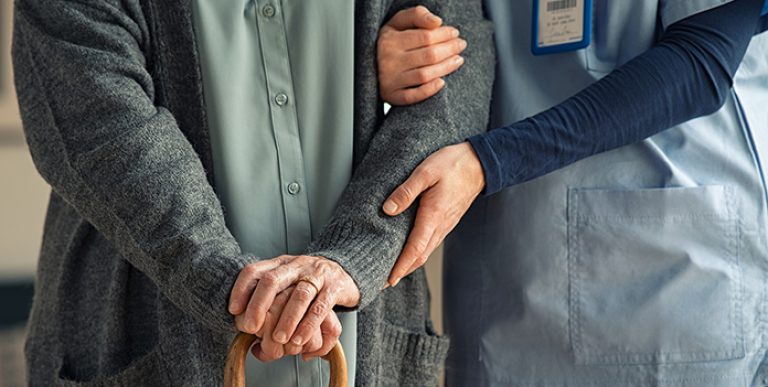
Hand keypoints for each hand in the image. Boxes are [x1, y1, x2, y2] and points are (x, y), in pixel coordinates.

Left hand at [229, 255, 358, 356]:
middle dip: (259, 305)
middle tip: (251, 328)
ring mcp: (317, 275)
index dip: (241, 289)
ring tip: (279, 339)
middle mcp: (297, 266)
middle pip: (273, 280)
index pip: (255, 270)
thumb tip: (246, 328)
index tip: (234, 310)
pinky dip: (308, 325)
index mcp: (280, 264)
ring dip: (287, 319)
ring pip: (299, 295)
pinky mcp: (334, 288)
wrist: (345, 271)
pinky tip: (300, 339)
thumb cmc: (309, 282)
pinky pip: (321, 307)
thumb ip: (268, 299)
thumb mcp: (287, 281)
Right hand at [377, 6, 466, 105]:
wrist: (369, 66)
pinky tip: (442, 82)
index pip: (425, 36)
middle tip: (461, 45)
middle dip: (449, 49)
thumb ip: (417, 15)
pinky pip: (413, 96)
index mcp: (389, 40)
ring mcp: (390, 80)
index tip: (455, 33)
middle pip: (428, 55)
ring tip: (458, 60)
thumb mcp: (398, 22)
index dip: (444, 34)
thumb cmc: (389, 42)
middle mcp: (388, 60)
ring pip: (424, 75)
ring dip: (446, 67)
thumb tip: (437, 22)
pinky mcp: (392, 96)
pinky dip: (429, 90)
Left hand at [382, 142, 484, 285]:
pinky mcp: (446, 221)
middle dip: (401, 272)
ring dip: (409, 264)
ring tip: (393, 271)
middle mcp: (440, 226)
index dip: (400, 267)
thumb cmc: (453, 165)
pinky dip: (418, 253)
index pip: (415, 249)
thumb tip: (388, 209)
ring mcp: (445, 225)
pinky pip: (430, 243)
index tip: (388, 280)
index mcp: (433, 216)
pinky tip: (409, 252)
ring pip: (426, 252)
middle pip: (419, 257)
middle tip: (383, 283)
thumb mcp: (425, 172)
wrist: (480, 163)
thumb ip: (406, 191)